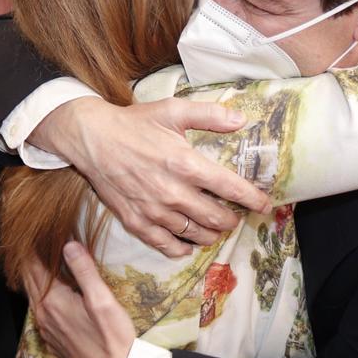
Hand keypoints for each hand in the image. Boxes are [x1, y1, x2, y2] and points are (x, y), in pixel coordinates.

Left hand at [24, 241, 135, 357]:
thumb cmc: (113, 336)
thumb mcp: (102, 300)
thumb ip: (84, 270)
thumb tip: (68, 244)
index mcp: (52, 301)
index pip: (32, 266)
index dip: (29, 246)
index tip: (31, 228)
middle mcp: (42, 314)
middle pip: (28, 279)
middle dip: (28, 257)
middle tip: (33, 236)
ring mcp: (46, 328)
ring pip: (32, 294)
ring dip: (34, 274)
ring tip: (40, 256)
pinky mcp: (53, 338)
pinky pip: (39, 308)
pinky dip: (40, 291)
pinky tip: (51, 286)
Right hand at [32, 97, 270, 257]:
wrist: (92, 138)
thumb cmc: (134, 123)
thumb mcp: (173, 110)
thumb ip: (210, 115)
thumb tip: (241, 119)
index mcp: (186, 164)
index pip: (230, 189)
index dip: (253, 199)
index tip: (266, 204)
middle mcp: (173, 192)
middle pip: (217, 218)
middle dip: (233, 219)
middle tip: (237, 215)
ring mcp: (154, 211)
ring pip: (195, 234)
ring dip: (211, 233)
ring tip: (216, 227)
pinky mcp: (136, 221)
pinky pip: (166, 244)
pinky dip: (181, 248)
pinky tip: (188, 244)